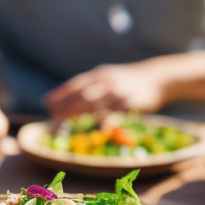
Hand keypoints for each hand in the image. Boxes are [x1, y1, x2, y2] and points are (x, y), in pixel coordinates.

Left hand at [43, 62, 165, 119]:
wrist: (158, 77)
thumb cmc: (127, 82)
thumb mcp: (107, 78)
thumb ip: (90, 89)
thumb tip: (67, 102)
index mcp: (99, 75)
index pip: (76, 84)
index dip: (60, 94)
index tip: (46, 103)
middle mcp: (107, 82)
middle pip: (83, 95)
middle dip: (66, 106)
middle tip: (52, 117)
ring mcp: (120, 91)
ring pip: (98, 103)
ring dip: (81, 113)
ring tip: (66, 123)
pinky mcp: (134, 102)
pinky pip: (120, 112)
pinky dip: (110, 119)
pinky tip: (102, 128)